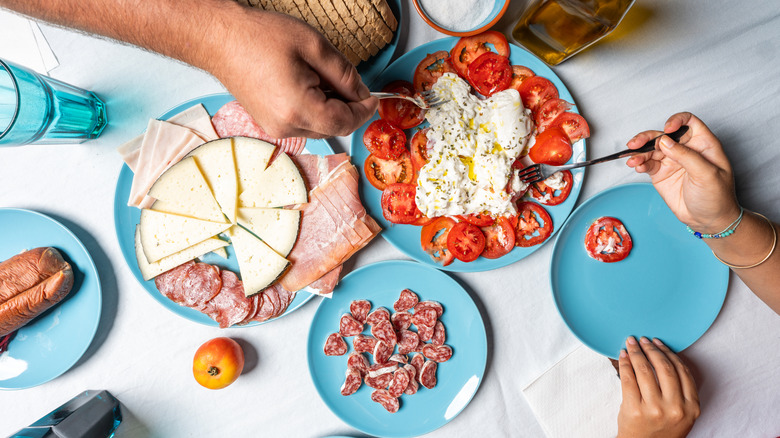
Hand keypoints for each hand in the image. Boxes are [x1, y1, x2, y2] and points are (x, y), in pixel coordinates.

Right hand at [209, 10, 377, 138]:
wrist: (220, 40)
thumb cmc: (260, 38)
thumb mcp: (314, 46)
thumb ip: (345, 74)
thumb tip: (362, 92)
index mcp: (298, 109)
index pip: (345, 123)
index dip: (364, 111)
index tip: (373, 97)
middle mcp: (286, 126)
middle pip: (333, 128)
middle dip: (348, 107)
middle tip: (347, 79)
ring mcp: (275, 129)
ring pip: (319, 127)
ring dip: (330, 107)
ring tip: (318, 76)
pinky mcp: (270, 125)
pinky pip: (303, 123)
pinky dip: (314, 108)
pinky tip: (306, 84)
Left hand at [617, 337, 699, 437]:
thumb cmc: (661, 429)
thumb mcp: (682, 413)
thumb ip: (680, 390)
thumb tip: (662, 355)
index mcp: (691, 407)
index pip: (682, 371)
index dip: (669, 353)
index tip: (659, 343)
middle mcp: (675, 408)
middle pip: (664, 368)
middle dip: (652, 349)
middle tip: (643, 340)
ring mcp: (654, 409)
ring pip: (645, 371)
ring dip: (636, 353)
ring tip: (631, 344)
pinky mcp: (635, 410)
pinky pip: (628, 379)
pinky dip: (625, 364)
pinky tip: (623, 356)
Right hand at [625, 112, 739, 232]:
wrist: (709, 221)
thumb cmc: (717, 197)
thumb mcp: (706, 174)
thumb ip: (686, 155)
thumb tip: (665, 141)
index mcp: (703, 144)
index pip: (688, 122)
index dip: (676, 121)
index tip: (667, 130)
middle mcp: (685, 149)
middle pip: (663, 134)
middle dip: (648, 137)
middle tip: (635, 144)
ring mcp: (672, 161)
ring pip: (651, 148)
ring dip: (639, 152)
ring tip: (632, 160)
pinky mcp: (661, 173)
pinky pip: (647, 163)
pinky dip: (639, 163)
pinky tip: (637, 166)